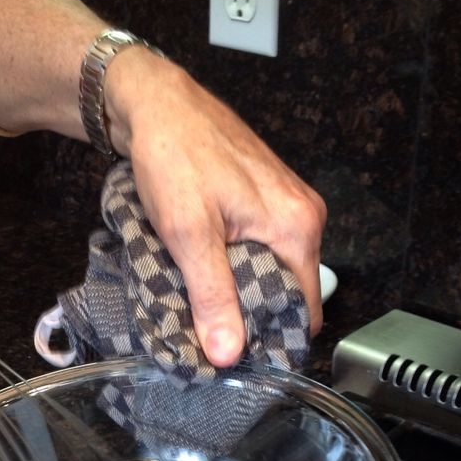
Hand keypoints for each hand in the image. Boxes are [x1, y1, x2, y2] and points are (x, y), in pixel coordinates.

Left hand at [105, 51, 326, 365]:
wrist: (154, 103)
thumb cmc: (175, 155)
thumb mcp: (189, 235)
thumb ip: (212, 297)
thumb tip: (228, 353)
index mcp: (297, 227)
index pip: (306, 310)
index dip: (274, 339)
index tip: (239, 357)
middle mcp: (302, 216)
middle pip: (290, 294)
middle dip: (253, 318)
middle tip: (212, 335)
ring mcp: (285, 206)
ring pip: (272, 274)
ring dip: (240, 293)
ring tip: (204, 305)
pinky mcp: (264, 202)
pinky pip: (260, 252)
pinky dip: (235, 269)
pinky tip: (206, 274)